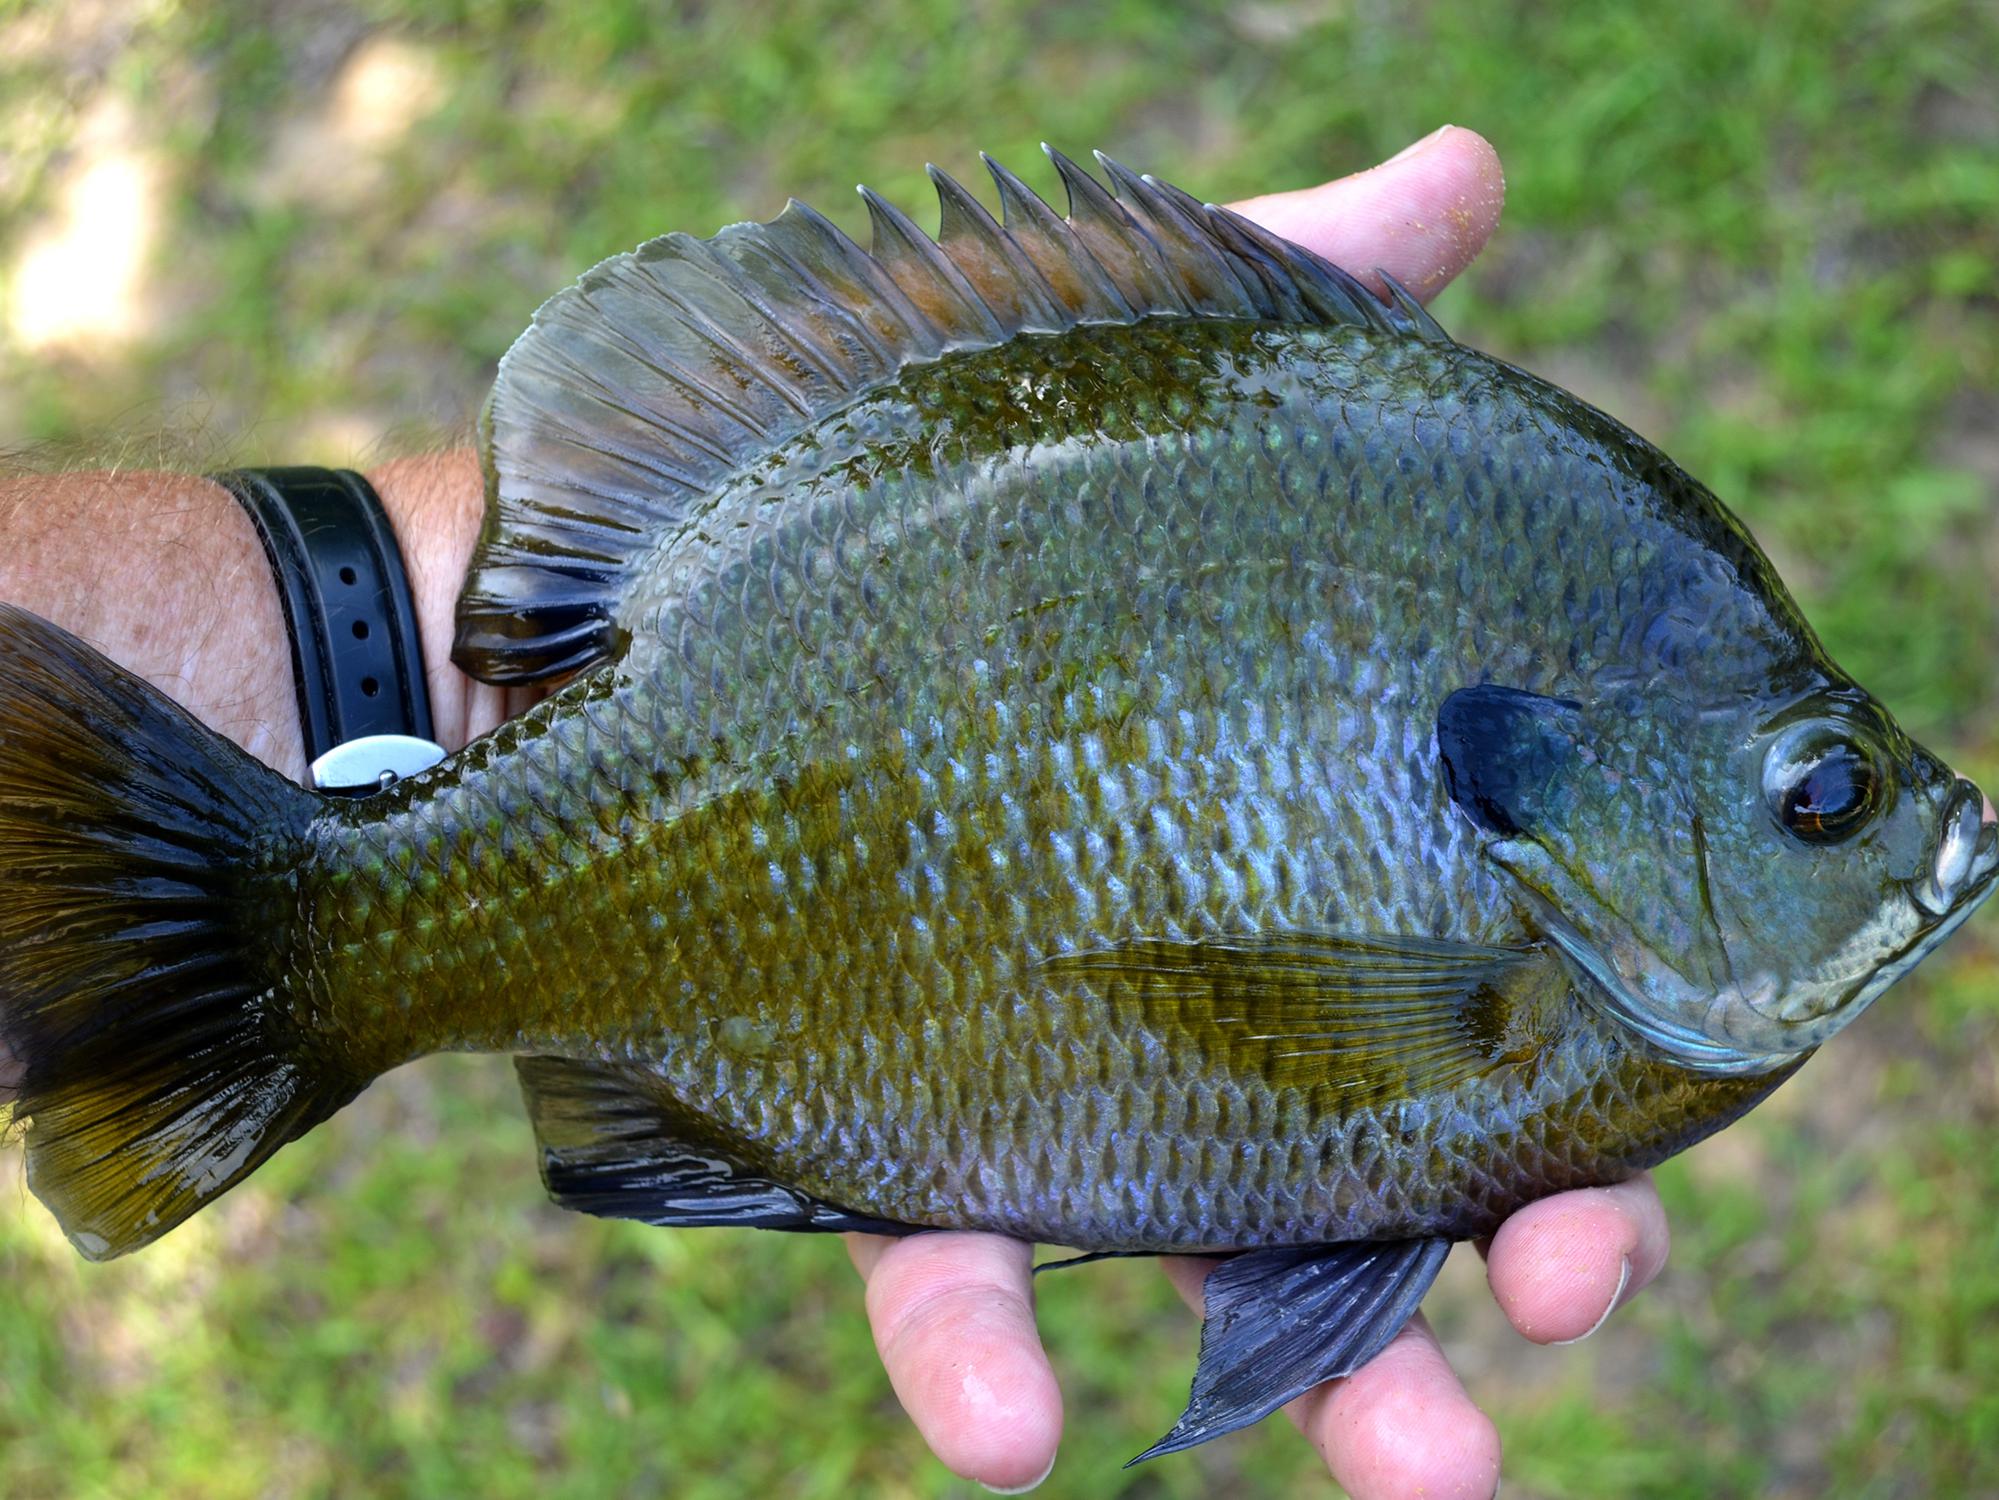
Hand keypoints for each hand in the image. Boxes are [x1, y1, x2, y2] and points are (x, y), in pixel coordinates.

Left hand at [843, 127, 1665, 1498]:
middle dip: (1499, 1259)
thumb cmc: (860, 471)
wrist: (570, 593)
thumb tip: (1464, 168)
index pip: (1483, 986)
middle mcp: (1181, 970)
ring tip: (1421, 1477)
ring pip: (1201, 1259)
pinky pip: (932, 1261)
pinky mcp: (857, 1120)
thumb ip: (1291, 293)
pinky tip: (1023, 1416)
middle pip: (1385, 1155)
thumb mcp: (1092, 359)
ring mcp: (1026, 1062)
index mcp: (1286, 832)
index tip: (1628, 1170)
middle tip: (1576, 1304)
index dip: (1580, 1099)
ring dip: (1325, 1382)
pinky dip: (982, 1346)